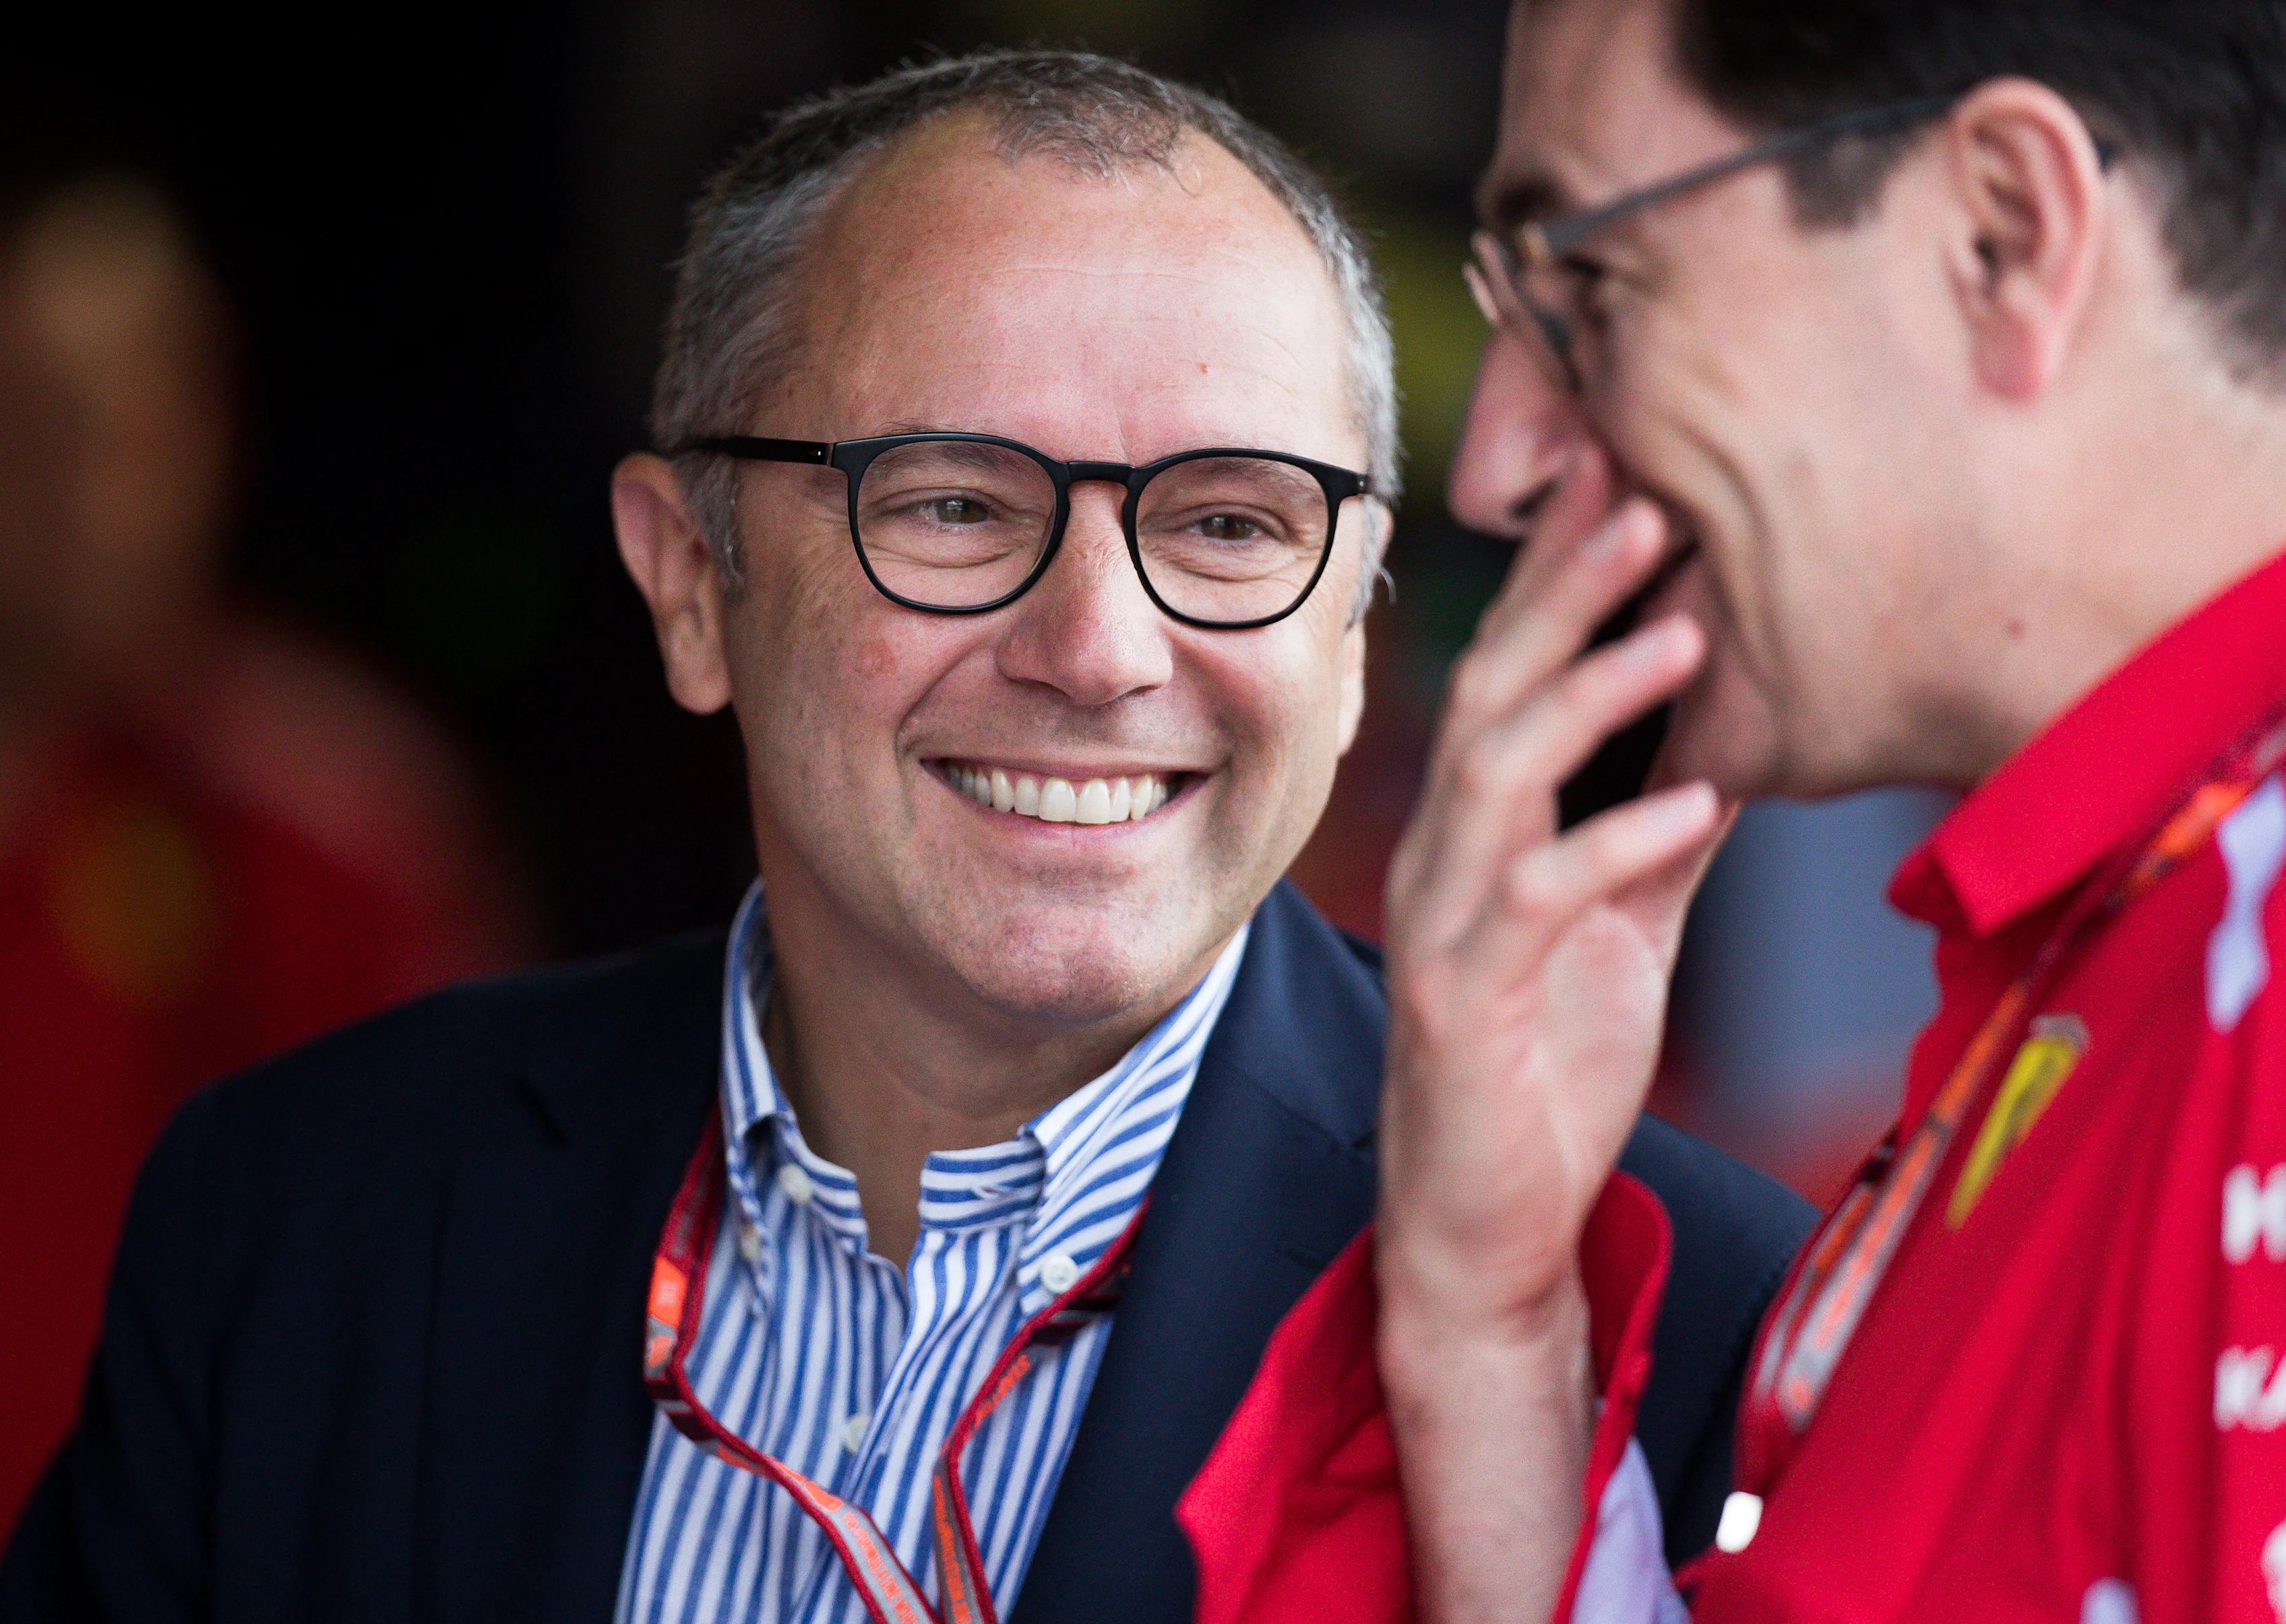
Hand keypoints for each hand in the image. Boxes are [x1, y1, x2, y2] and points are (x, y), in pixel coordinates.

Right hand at [1377, 443, 1725, 1347]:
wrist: (1482, 1225)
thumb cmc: (1545, 1072)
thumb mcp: (1625, 936)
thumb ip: (1655, 841)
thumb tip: (1725, 748)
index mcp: (1482, 832)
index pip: (1515, 677)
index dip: (1564, 580)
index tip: (1628, 481)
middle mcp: (1445, 857)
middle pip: (1494, 691)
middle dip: (1567, 591)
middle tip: (1647, 494)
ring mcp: (1442, 922)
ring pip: (1497, 773)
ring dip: (1590, 690)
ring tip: (1683, 623)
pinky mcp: (1459, 996)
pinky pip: (1534, 899)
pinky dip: (1616, 844)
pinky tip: (1698, 804)